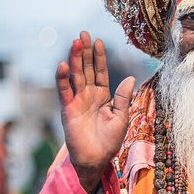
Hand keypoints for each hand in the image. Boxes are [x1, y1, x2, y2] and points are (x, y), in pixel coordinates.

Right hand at [56, 31, 134, 191]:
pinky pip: (65, 91)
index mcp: (103, 95)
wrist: (96, 159)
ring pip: (76, 76)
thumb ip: (123, 98)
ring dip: (75, 59)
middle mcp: (89, 95)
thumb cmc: (109, 141)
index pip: (100, 72)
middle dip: (85, 52)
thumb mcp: (121, 117)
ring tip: (75, 42)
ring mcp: (78, 101)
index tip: (98, 41)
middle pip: (87, 69)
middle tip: (83, 34)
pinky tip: (64, 65)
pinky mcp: (68, 109)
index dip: (99, 57)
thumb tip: (130, 78)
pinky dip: (63, 78)